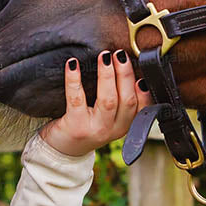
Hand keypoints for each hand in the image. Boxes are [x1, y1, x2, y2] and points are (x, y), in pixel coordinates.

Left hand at [37, 49, 152, 157]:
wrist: (61, 150)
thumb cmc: (86, 126)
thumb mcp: (109, 119)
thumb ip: (120, 100)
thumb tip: (126, 66)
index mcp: (124, 125)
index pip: (142, 108)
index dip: (144, 91)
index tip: (143, 71)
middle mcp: (112, 130)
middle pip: (126, 100)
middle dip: (125, 75)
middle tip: (120, 54)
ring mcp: (95, 129)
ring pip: (107, 100)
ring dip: (107, 75)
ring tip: (104, 57)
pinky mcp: (75, 126)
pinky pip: (76, 99)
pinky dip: (75, 79)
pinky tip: (73, 64)